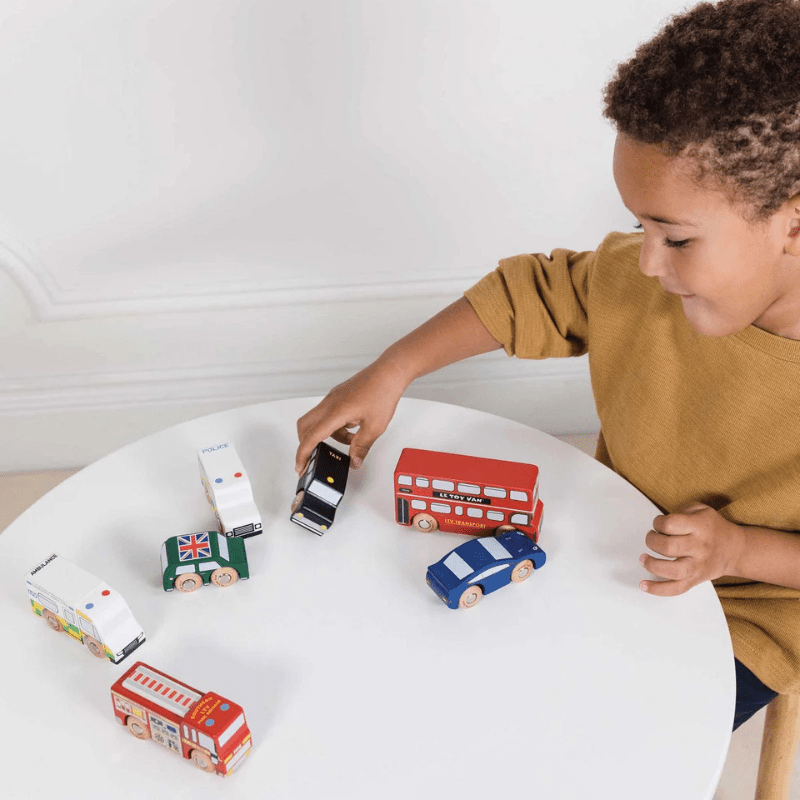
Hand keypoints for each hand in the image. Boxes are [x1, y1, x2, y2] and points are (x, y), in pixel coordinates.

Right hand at [295, 358, 408, 472]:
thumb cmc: (382, 392)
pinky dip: (335, 425)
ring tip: (349, 441)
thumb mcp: (374, 427)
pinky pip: (329, 413)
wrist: (389, 372)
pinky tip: (353, 429)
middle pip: (304, 426)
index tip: (300, 466)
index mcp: (335, 412)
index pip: (311, 437)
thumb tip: (354, 460)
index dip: (303, 454)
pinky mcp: (339, 395)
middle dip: (306, 444)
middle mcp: (329, 403)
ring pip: (318, 420)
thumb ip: (361, 447)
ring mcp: (333, 398)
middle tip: (314, 457)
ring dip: (328, 435)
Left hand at [639, 503, 744, 596]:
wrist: (736, 549)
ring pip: (672, 571)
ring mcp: (697, 566)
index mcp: (700, 527)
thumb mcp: (701, 510)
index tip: (657, 524)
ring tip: (643, 559)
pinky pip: (676, 588)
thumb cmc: (712, 528)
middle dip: (652, 541)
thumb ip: (680, 512)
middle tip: (651, 538)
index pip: (670, 524)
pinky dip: (658, 589)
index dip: (657, 522)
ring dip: (652, 565)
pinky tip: (643, 585)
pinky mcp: (695, 580)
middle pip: (668, 547)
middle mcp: (699, 547)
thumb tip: (659, 524)